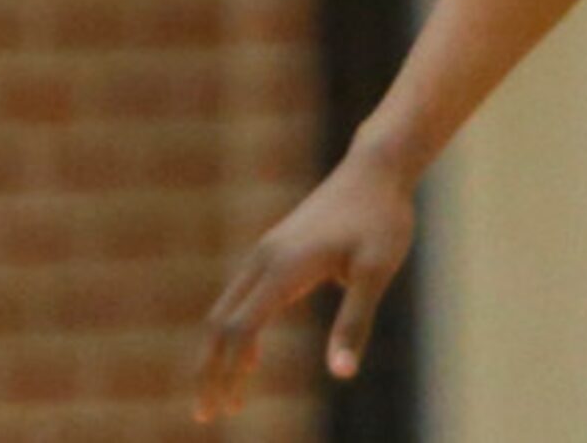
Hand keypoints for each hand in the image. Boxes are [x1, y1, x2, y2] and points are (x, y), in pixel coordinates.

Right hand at [196, 141, 416, 421]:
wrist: (375, 170)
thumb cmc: (381, 220)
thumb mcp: (377, 272)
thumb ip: (354, 323)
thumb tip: (342, 374)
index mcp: (283, 267)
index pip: (240, 330)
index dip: (227, 373)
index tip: (223, 410)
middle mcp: (264, 259)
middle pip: (221, 323)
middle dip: (209, 371)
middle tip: (206, 416)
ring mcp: (266, 254)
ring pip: (227, 310)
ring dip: (220, 354)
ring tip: (224, 398)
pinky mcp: (276, 253)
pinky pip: (244, 299)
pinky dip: (238, 334)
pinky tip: (250, 360)